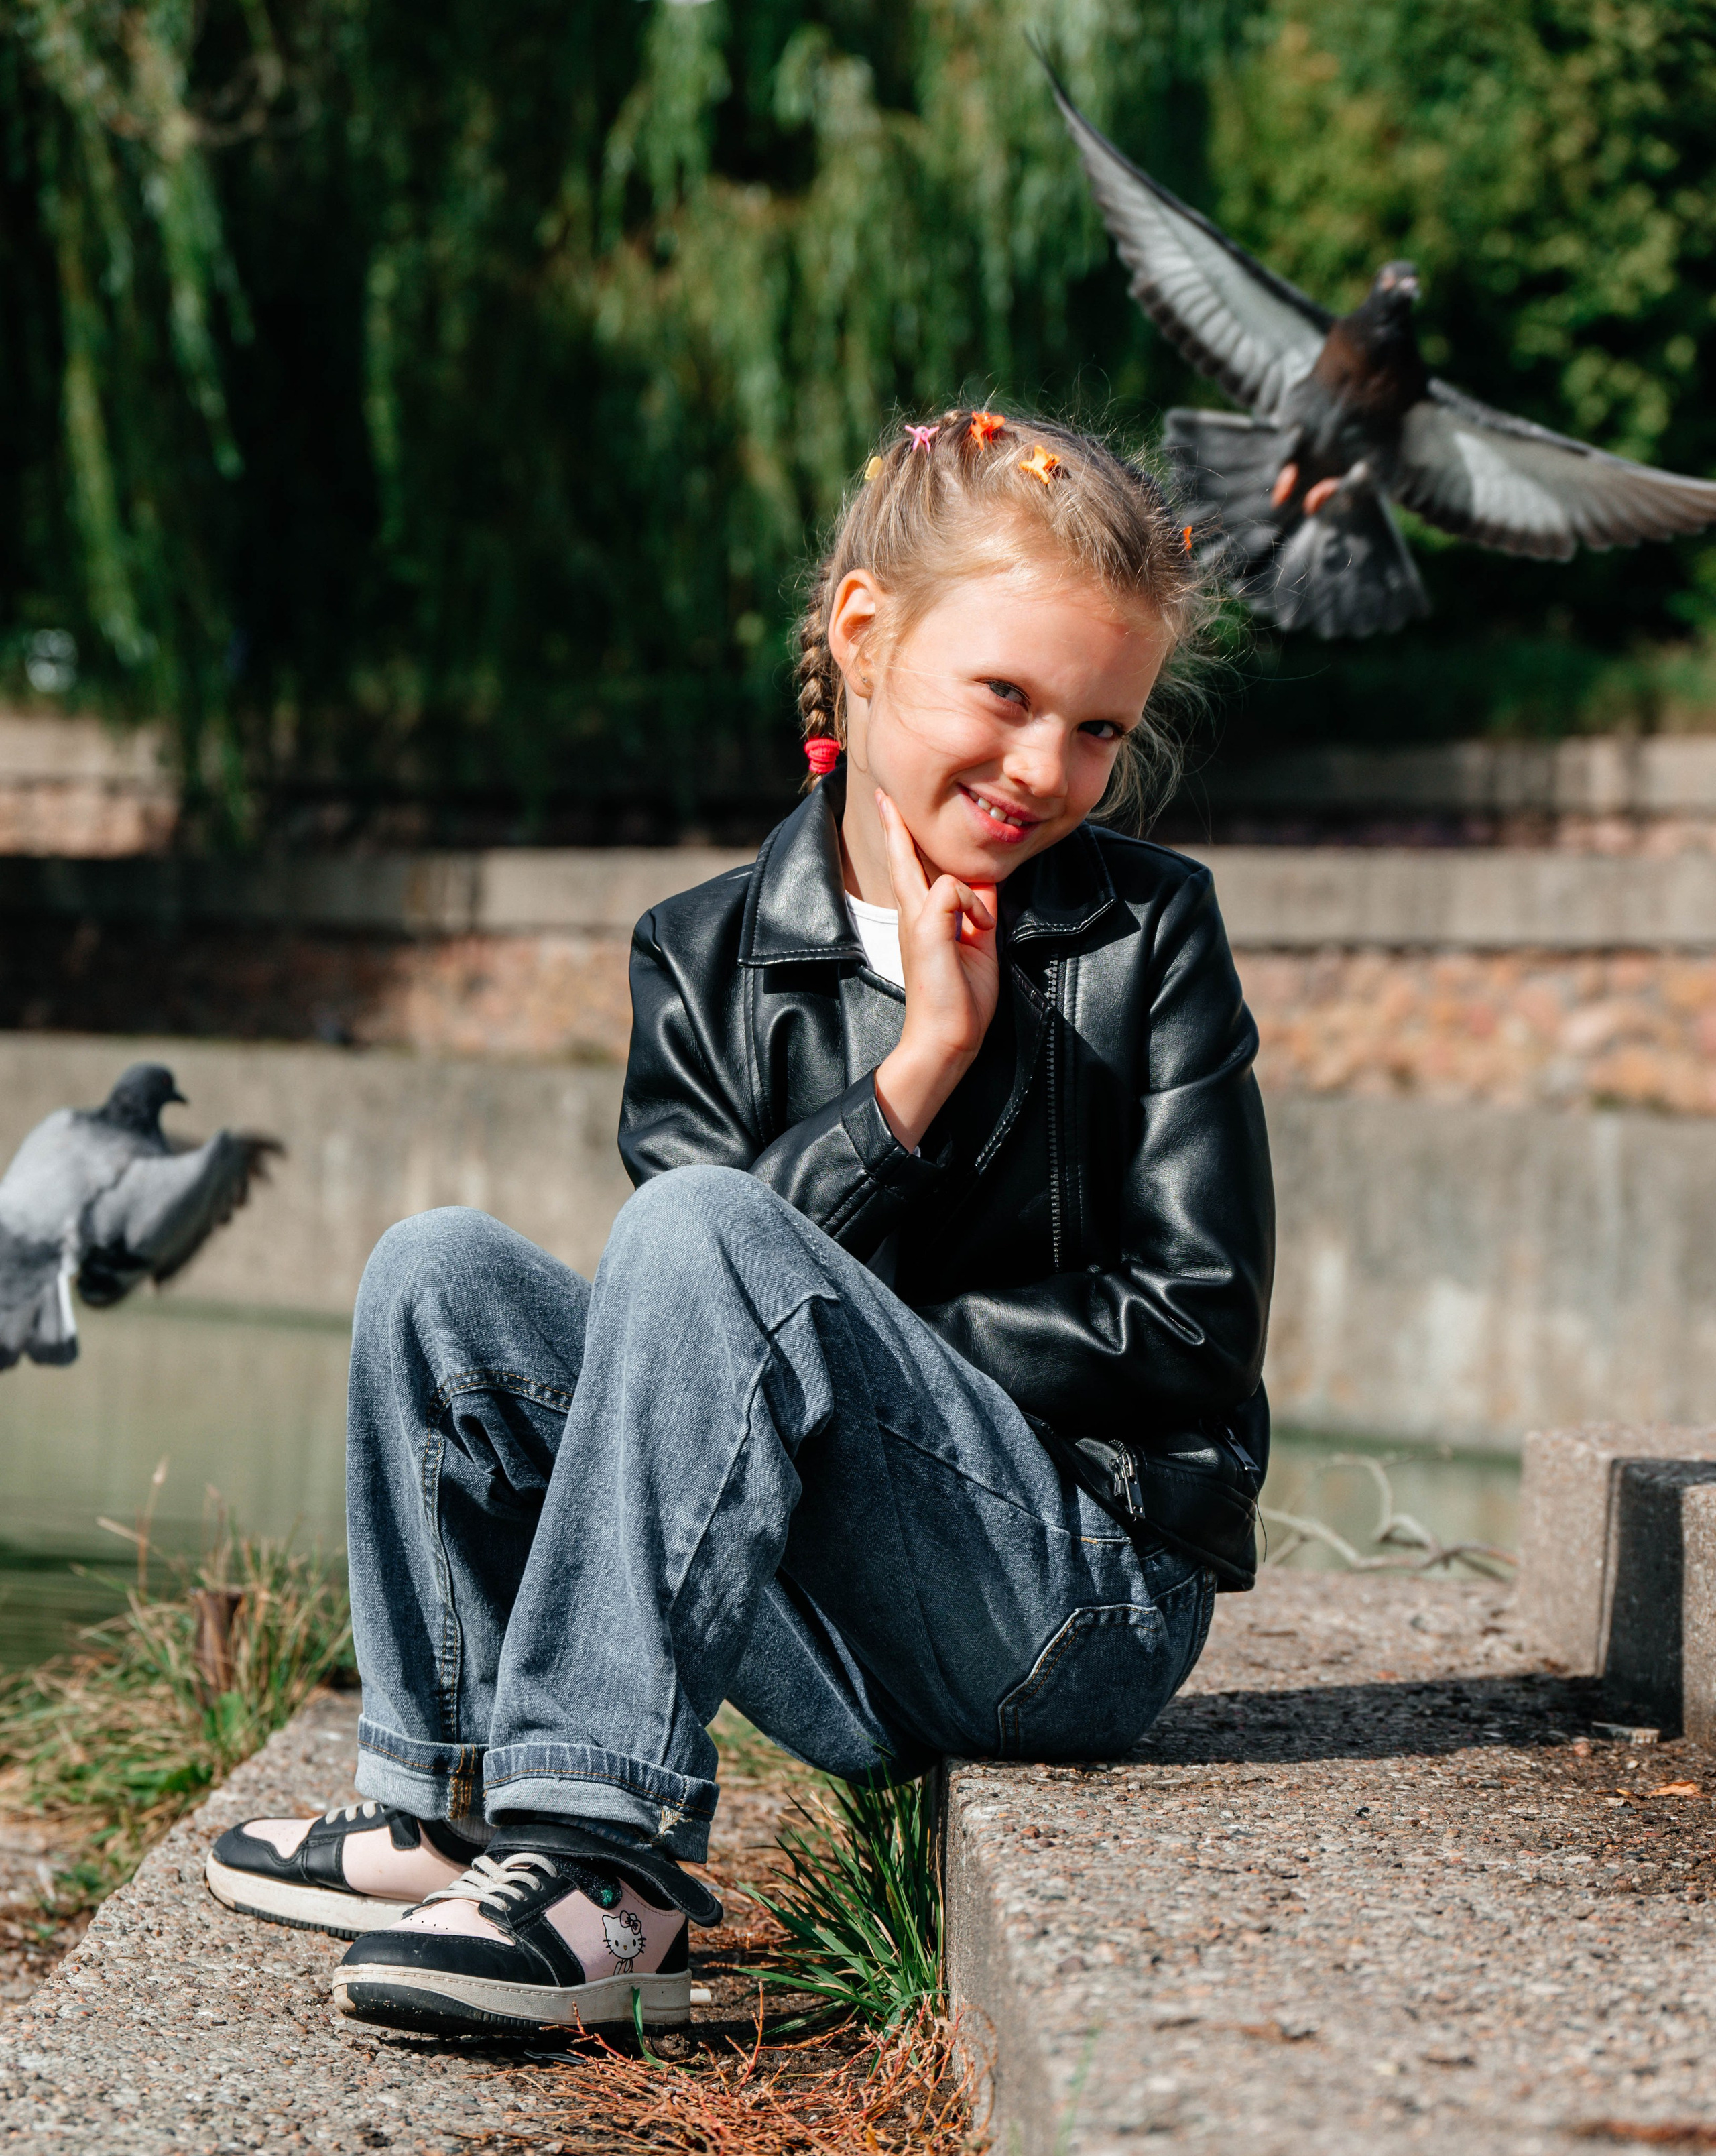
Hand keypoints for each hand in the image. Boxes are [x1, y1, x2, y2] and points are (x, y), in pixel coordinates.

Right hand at [872, 789, 1000, 1151]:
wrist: (946, 1036)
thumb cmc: (961, 998)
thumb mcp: (976, 943)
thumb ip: (976, 910)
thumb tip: (983, 883)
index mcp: (921, 919)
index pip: (912, 870)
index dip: (903, 838)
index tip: (890, 809)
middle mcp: (912, 915)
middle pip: (902, 859)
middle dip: (893, 825)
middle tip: (882, 795)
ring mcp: (915, 920)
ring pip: (934, 870)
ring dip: (970, 894)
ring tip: (974, 932)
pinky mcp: (924, 926)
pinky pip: (957, 888)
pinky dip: (976, 908)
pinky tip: (977, 933)